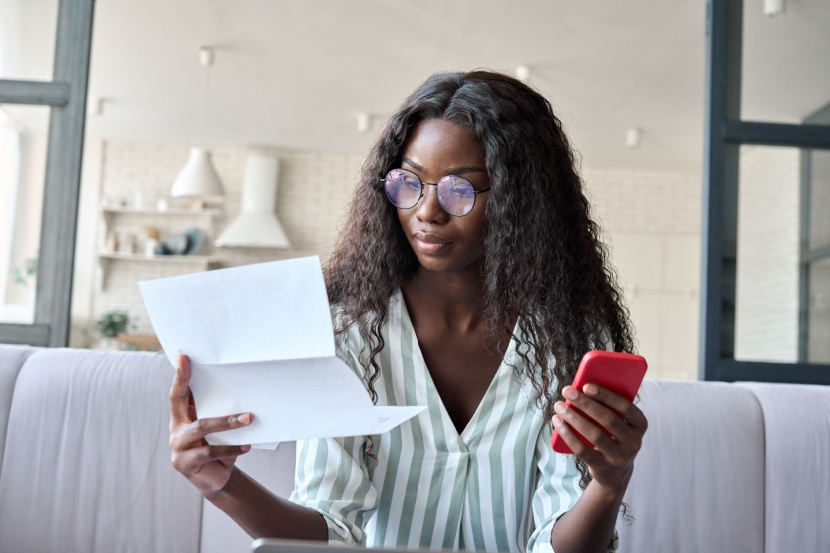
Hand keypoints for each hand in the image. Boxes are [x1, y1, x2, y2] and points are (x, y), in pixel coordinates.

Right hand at [169, 354, 252, 496]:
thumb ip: (220, 413)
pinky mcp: (184, 463)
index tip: (183, 357)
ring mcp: (177, 446)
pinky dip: (230, 449)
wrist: (216, 479)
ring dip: (228, 422)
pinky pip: (209, 452)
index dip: (180, 375)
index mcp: (182, 417)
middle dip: (189, 384)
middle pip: (179, 402)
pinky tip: (246, 447)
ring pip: (201, 427)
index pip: (178, 392)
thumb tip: (244, 391)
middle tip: (210, 370)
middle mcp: (176, 429)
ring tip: (249, 418)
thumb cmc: (219, 447)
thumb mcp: (219, 429)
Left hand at [551, 384, 647, 492]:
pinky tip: (558, 422)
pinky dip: (568, 435)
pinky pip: (583, 450)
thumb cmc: (613, 436)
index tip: (586, 386)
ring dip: (574, 418)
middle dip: (586, 403)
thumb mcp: (619, 422)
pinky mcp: (603, 468)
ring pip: (595, 435)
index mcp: (640, 424)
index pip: (626, 406)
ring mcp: (619, 457)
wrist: (615, 472)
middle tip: (567, 391)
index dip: (606, 395)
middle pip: (608, 419)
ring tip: (559, 406)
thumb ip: (609, 406)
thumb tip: (581, 386)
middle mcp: (633, 442)